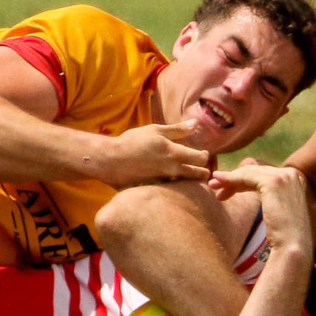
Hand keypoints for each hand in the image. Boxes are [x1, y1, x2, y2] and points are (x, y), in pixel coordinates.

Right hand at [97, 121, 213, 186]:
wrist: (110, 161)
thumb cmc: (132, 142)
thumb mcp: (155, 130)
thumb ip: (177, 129)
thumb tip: (196, 123)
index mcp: (174, 153)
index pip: (202, 158)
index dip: (204, 156)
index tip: (201, 154)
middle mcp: (172, 170)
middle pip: (199, 175)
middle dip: (202, 171)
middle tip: (198, 167)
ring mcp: (165, 183)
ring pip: (188, 186)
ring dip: (191, 181)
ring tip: (186, 176)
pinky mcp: (157, 191)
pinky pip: (173, 192)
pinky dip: (176, 189)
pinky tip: (172, 184)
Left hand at [207, 163, 310, 252]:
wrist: (292, 247)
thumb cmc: (283, 238)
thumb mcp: (277, 212)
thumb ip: (270, 199)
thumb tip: (249, 189)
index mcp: (294, 180)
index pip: (263, 175)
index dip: (242, 181)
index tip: (225, 191)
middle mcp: (291, 174)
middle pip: (255, 172)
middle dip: (233, 178)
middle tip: (214, 186)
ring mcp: (284, 176)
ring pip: (249, 172)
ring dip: (229, 178)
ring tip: (213, 186)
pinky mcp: (274, 182)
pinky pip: (247, 176)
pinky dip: (231, 179)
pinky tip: (219, 183)